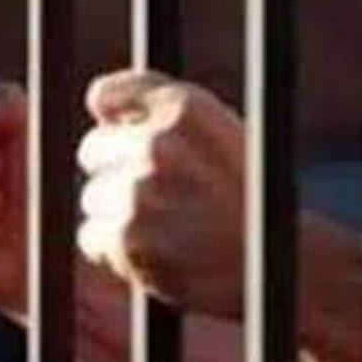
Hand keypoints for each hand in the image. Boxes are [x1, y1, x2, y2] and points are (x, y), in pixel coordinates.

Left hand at [77, 70, 245, 316]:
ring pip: (93, 197)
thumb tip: (96, 100)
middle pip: (92, 150)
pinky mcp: (125, 238)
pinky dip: (116, 251)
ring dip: (117, 215)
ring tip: (168, 227)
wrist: (270, 266)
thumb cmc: (241, 194)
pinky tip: (157, 252)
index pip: (104, 96)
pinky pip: (91, 238)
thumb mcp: (215, 128)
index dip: (116, 124)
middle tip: (160, 195)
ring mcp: (139, 192)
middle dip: (116, 171)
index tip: (134, 141)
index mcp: (184, 108)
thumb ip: (156, 101)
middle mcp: (160, 144)